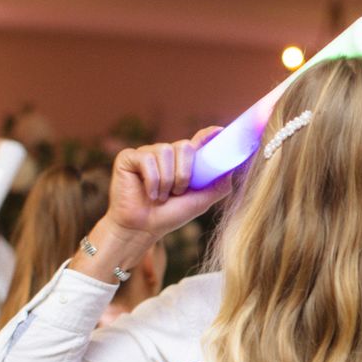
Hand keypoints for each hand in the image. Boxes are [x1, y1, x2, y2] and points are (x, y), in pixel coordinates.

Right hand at [105, 128, 230, 242]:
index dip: (209, 135)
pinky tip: (149, 194)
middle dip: (185, 173)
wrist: (142, 229)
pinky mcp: (129, 157)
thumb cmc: (169, 216)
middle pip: (185, 146)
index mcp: (183, 161)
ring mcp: (147, 153)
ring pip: (165, 151)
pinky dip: (152, 181)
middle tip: (177, 192)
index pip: (198, 140)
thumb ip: (217, 185)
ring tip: (162, 196)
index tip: (220, 132)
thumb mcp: (200, 202)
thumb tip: (232, 168)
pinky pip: (147, 159)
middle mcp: (166, 153)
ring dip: (167, 180)